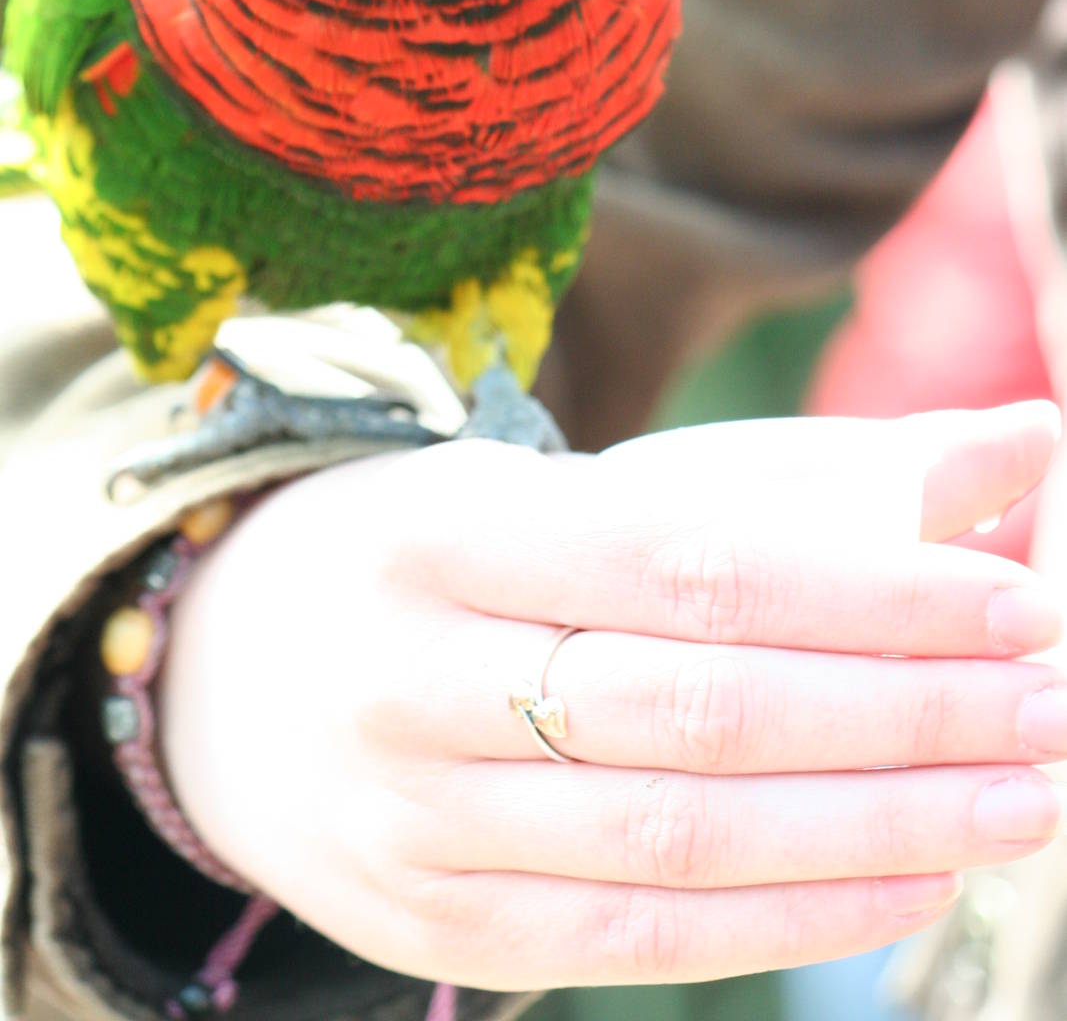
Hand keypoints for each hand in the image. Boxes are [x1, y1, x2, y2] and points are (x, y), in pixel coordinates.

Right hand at [161, 402, 1064, 990]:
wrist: (225, 669)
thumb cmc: (430, 550)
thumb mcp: (553, 485)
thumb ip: (779, 479)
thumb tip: (1015, 442)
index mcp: (447, 530)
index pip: (688, 564)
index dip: (863, 591)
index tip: (1014, 602)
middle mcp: (414, 678)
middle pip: (700, 709)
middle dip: (902, 714)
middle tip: (1049, 704)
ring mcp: (413, 819)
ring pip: (683, 837)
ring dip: (877, 826)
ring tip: (1021, 798)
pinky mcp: (434, 925)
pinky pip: (635, 938)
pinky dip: (789, 916)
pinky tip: (910, 879)